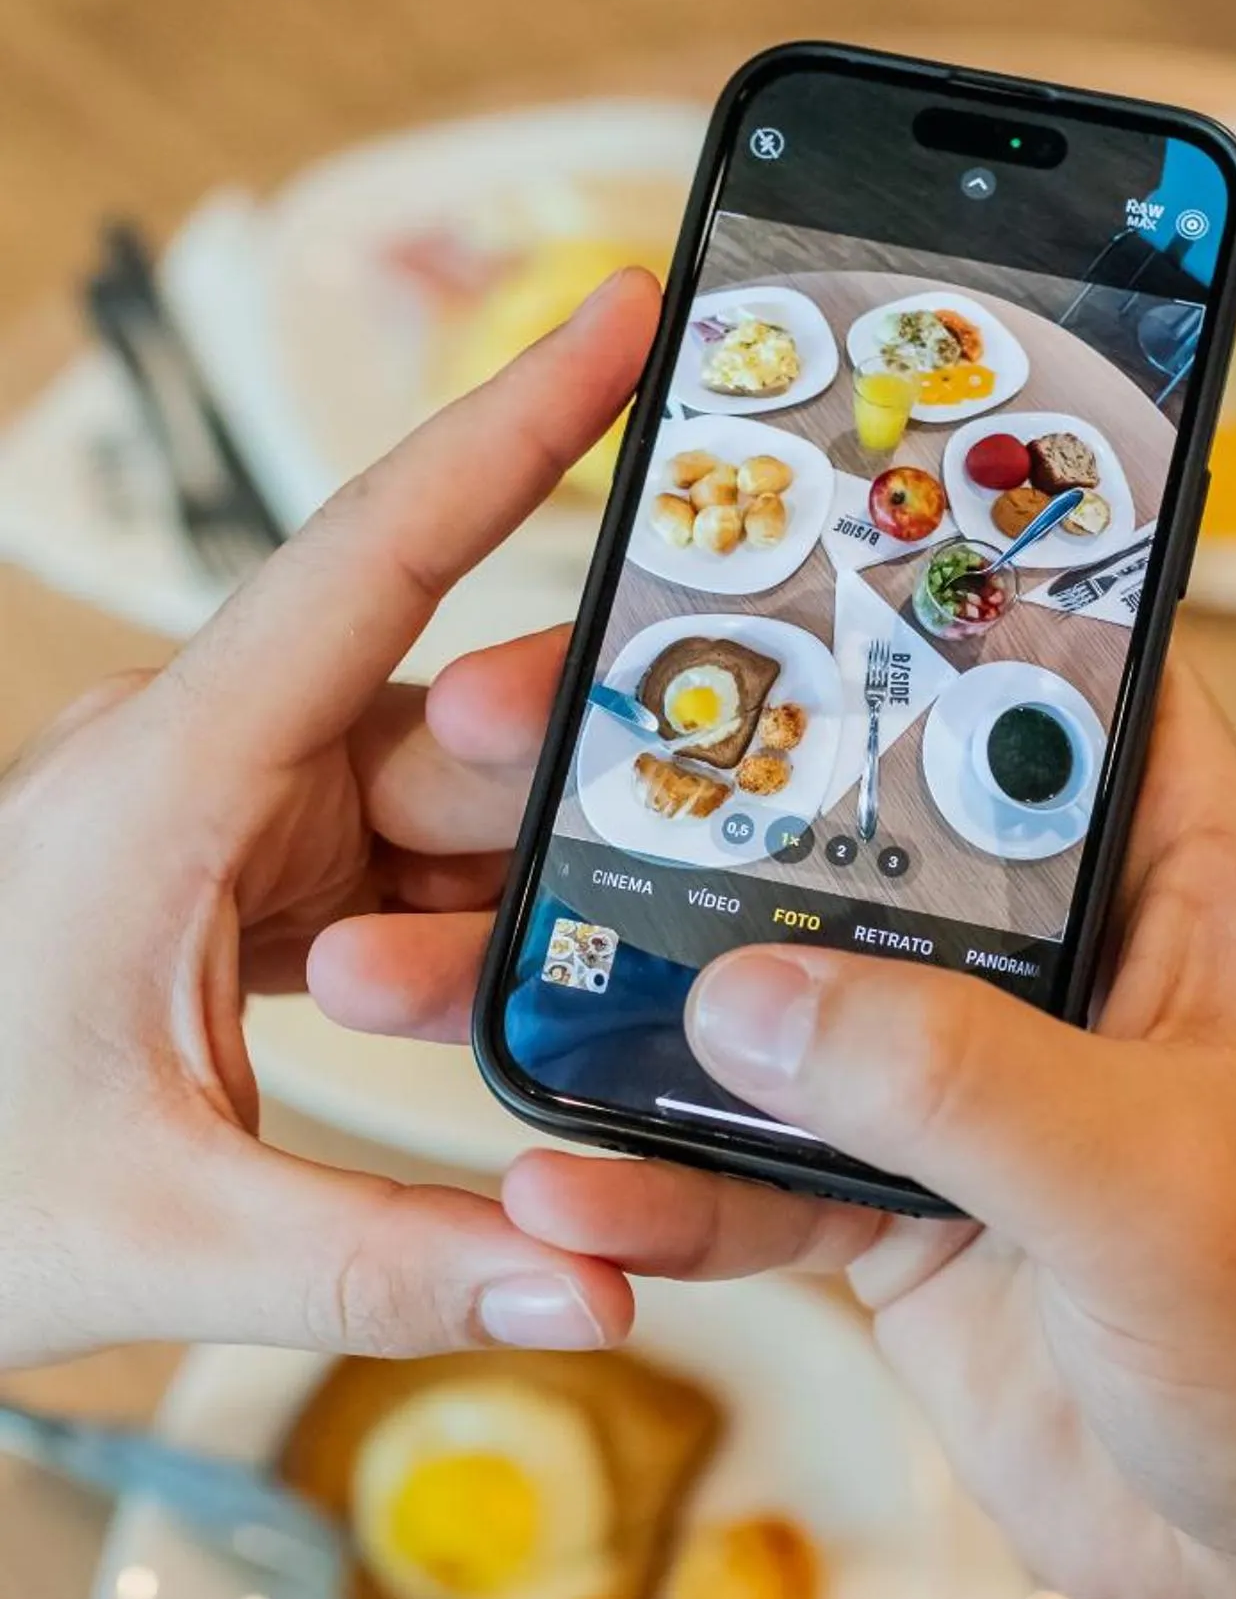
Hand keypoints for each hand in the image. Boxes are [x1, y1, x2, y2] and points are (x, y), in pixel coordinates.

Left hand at [0, 269, 661, 1372]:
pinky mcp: (231, 875)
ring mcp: (214, 819)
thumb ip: (393, 1263)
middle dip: (571, 759)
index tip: (622, 318)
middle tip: (708, 815)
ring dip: (521, 871)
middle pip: (442, 703)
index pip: (370, 559)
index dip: (510, 430)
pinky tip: (540, 968)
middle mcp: (192, 767)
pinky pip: (392, 854)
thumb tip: (592, 1280)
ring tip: (618, 958)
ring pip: (432, 791)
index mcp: (163, 785)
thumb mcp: (170, 1240)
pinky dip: (471, 909)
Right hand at [342, 646, 1235, 1598]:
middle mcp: (1053, 957)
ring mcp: (958, 1084)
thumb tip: (746, 994)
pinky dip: (648, 1184)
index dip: (883, 602)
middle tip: (477, 757)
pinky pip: (743, 1171)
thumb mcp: (1157, 1185)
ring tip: (419, 988)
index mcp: (1172, 881)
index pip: (1036, 677)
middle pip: (833, 827)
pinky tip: (550, 1185)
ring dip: (594, 1004)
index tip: (706, 563)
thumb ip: (958, 1082)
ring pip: (754, 1003)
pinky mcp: (894, 1209)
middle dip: (655, 804)